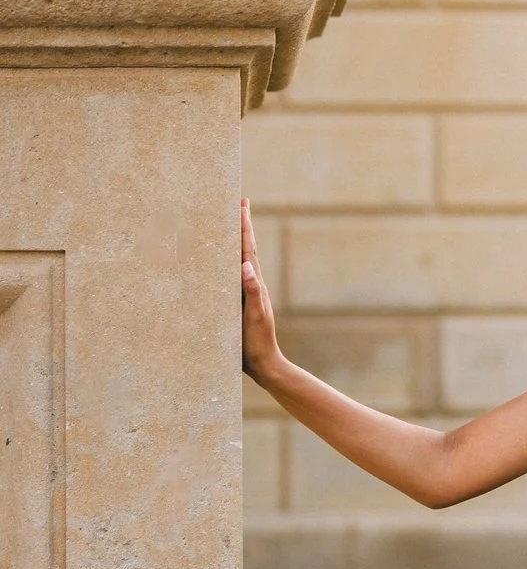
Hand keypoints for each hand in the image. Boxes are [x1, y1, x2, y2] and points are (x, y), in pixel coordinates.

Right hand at [241, 198, 280, 381]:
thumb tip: (247, 266)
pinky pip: (229, 277)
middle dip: (240, 226)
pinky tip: (219, 262)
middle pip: (244, 249)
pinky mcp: (238, 304)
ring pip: (237, 261)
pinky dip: (225, 263)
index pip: (247, 249)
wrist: (264, 365)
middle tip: (238, 203)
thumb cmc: (258, 342)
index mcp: (254, 284)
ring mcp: (244, 294)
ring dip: (234, 241)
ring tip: (227, 223)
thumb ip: (252, 293)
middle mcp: (250, 285)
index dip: (243, 226)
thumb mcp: (255, 317)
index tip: (241, 203)